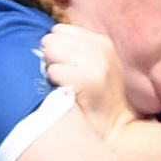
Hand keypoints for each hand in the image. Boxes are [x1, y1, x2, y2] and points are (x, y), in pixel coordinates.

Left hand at [42, 24, 138, 141]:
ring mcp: (97, 64)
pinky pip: (54, 70)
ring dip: (51, 69)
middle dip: (51, 57)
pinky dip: (53, 83)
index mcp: (102, 42)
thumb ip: (73, 49)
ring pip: (51, 52)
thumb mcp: (94, 66)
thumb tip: (43, 41)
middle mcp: (101, 49)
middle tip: (63, 78)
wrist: (116, 130)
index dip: (56, 48)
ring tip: (63, 85)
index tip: (64, 66)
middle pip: (52, 39)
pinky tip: (64, 94)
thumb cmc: (97, 99)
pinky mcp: (89, 80)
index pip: (59, 29)